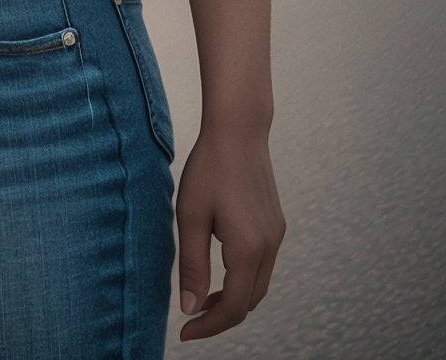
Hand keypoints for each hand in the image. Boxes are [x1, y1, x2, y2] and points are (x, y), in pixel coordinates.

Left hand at [175, 127, 284, 341]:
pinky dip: (243, 277)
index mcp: (248, 249)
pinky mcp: (276, 223)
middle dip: (222, 315)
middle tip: (192, 318)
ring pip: (259, 284)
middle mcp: (270, 246)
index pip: (234, 307)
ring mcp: (276, 235)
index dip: (210, 326)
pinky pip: (263, 264)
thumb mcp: (191, 217)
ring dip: (234, 297)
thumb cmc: (210, 168)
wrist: (239, 129)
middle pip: (251, 301)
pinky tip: (220, 266)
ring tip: (204, 295)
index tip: (186, 333)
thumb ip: (192, 266)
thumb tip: (191, 309)